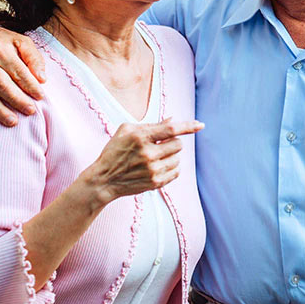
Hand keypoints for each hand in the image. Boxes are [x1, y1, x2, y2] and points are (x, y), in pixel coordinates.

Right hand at [0, 26, 46, 126]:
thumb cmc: (4, 42)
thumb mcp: (22, 42)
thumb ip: (33, 58)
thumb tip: (42, 79)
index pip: (16, 70)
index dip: (29, 85)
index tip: (40, 97)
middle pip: (0, 83)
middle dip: (16, 99)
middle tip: (30, 111)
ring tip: (12, 122)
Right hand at [84, 119, 203, 203]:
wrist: (104, 179)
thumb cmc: (114, 151)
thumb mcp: (126, 130)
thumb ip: (151, 125)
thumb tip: (173, 120)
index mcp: (140, 136)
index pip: (171, 130)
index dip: (188, 126)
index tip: (201, 125)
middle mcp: (148, 154)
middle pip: (177, 145)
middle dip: (172, 143)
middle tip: (159, 145)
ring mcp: (152, 170)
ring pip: (178, 159)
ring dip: (171, 156)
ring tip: (156, 157)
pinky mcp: (155, 183)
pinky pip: (176, 172)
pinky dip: (171, 168)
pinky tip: (158, 167)